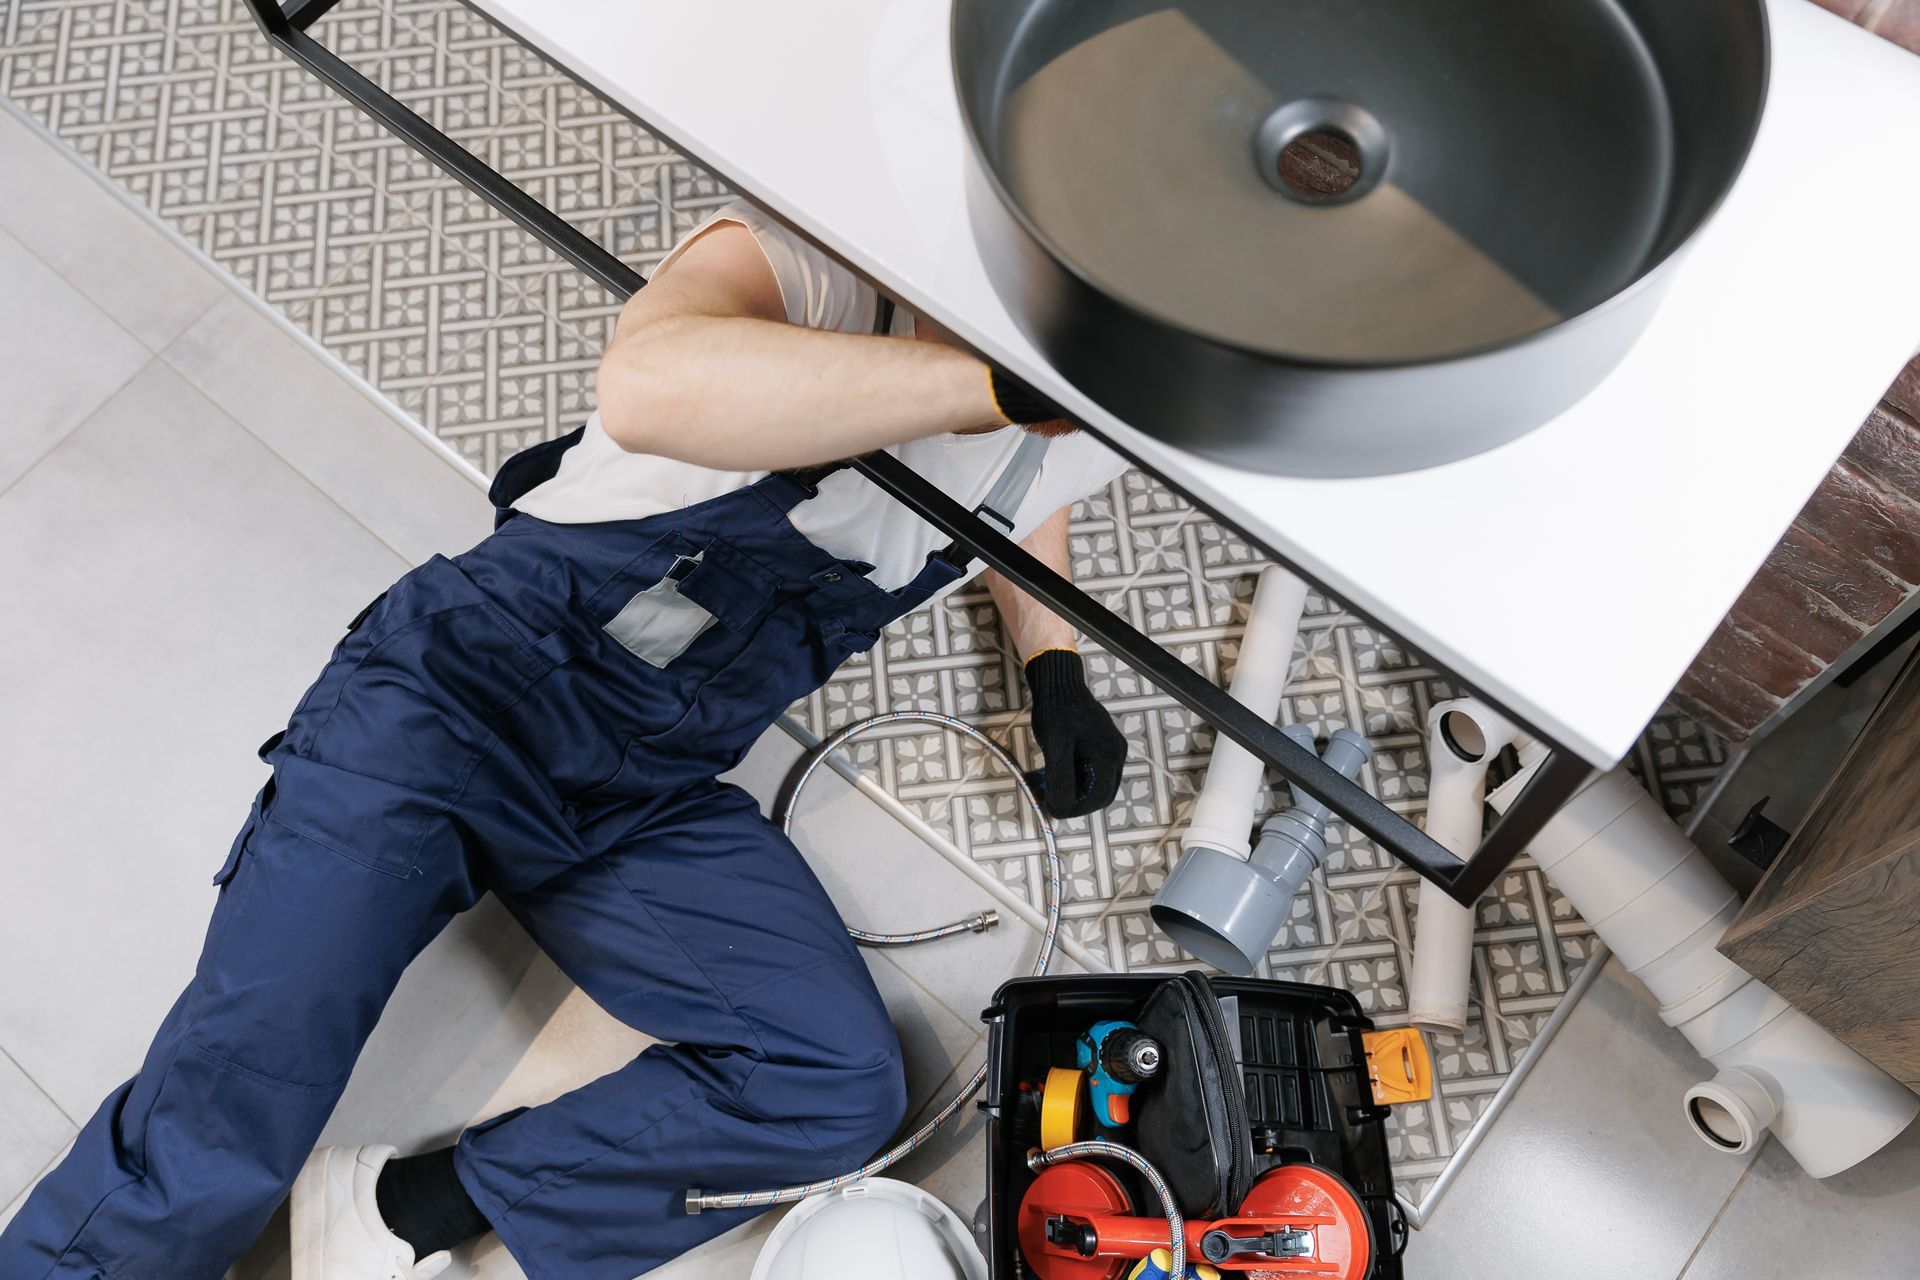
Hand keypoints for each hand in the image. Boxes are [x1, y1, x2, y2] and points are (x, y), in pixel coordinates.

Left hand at [1023, 649, 1127, 818]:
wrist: (1059, 682)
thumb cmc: (1057, 710)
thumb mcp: (1056, 747)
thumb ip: (1060, 780)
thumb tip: (1059, 810)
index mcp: (1109, 756)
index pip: (1098, 798)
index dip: (1074, 809)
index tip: (1051, 807)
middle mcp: (1115, 755)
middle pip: (1098, 794)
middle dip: (1073, 801)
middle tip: (1046, 797)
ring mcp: (1109, 750)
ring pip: (1092, 784)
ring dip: (1069, 789)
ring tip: (1042, 783)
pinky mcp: (1099, 745)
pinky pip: (1088, 771)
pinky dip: (1070, 776)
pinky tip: (1049, 771)